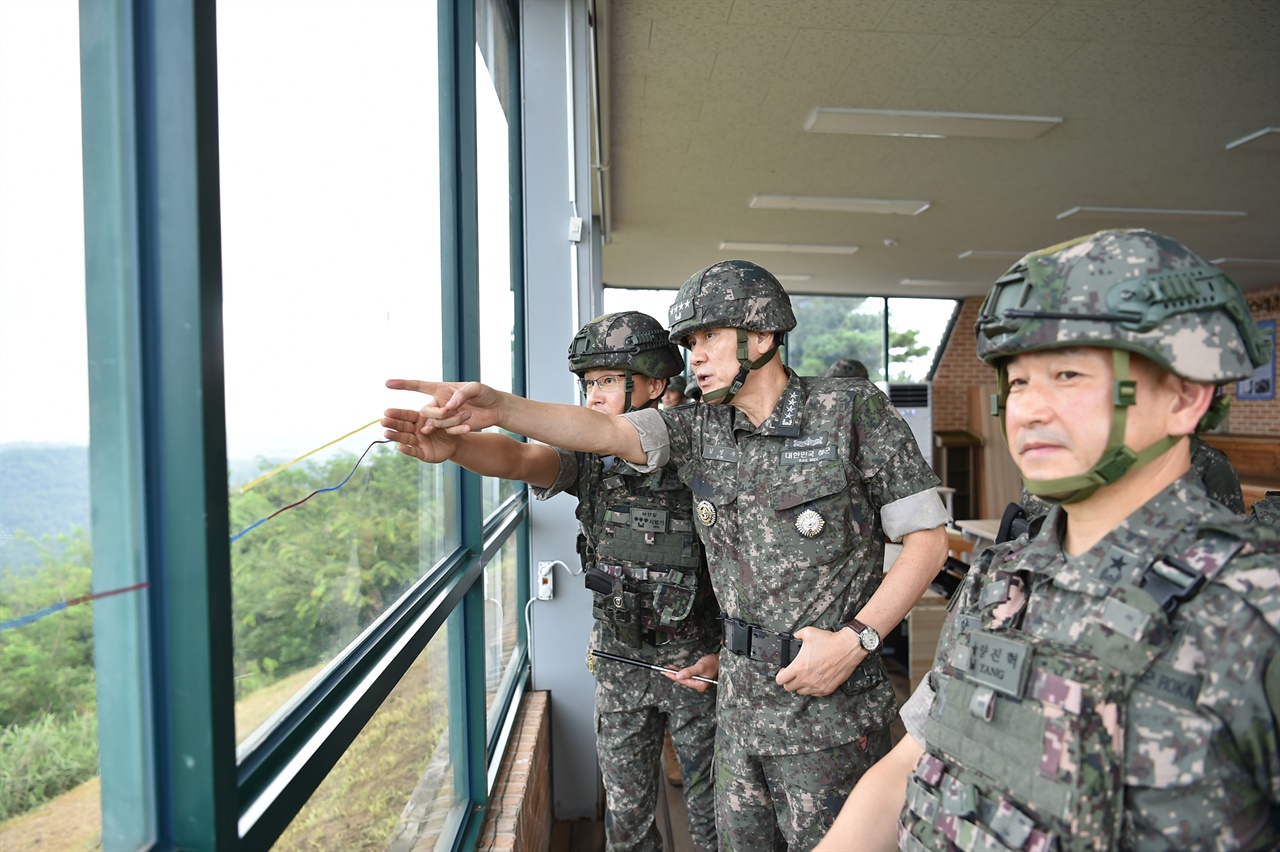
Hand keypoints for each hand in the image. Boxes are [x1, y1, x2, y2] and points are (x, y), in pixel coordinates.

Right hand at [381, 407, 458, 463]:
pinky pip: (414, 451)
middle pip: (403, 426)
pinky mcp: (423, 453)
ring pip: (406, 438)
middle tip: (383, 421)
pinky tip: (400, 447)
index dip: (397, 413)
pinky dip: (407, 450)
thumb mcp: (443, 417)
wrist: (456, 442)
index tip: (386, 412)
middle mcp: (416, 430)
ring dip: (396, 436)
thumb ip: (436, 415)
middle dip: (393, 424)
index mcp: (419, 419)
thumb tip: (427, 410)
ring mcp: (418, 442)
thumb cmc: (448, 426)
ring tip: (387, 433)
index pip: (407, 415)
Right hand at [385, 378, 503, 433]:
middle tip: (450, 412)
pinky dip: (456, 429)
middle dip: (436, 413)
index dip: (403, 384)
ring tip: (462, 418)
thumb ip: (462, 394)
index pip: (418, 385)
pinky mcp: (452, 427)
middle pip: (425, 410)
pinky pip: (448, 430)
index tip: (388, 383)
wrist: (496, 409)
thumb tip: (449, 405)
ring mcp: (445, 416)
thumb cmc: (485, 393)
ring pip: (436, 423)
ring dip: (448, 422)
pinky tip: (467, 427)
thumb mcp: (476, 388)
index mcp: (441, 389)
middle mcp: (439, 402)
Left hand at [664, 653, 718, 692]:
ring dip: (677, 673)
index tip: (665, 672)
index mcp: (700, 685)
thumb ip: (690, 672)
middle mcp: (699, 686)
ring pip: (685, 678)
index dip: (673, 676)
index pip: (683, 681)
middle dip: (674, 675)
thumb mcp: (701, 666)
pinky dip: (682, 673)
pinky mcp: (700, 678)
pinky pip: (688, 676)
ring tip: (669, 668)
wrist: (723, 660)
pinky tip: (678, 670)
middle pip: (683, 681)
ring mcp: (699, 682)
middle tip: (664, 670)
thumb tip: (678, 676)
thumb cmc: (714, 663)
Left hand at [775, 625, 862, 696]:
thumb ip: (796, 636)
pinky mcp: (827, 689)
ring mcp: (817, 686)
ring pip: (801, 692)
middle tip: (793, 674)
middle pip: (789, 688)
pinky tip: (815, 680)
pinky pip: (814, 694)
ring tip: (804, 677)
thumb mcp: (807, 632)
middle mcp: (806, 679)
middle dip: (789, 681)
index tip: (784, 671)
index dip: (780, 675)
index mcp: (799, 667)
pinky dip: (812, 689)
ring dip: (800, 686)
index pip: (780, 680)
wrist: (847, 647)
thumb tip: (793, 638)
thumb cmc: (829, 641)